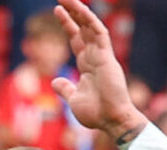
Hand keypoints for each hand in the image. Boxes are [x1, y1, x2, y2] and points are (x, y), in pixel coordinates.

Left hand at [51, 0, 144, 140]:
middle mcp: (95, 57)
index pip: (77, 39)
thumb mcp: (74, 99)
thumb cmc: (96, 114)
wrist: (111, 121)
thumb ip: (66, 88)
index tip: (58, 11)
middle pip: (83, 29)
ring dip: (80, 12)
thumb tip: (55, 81)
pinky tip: (81, 10)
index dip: (68, 25)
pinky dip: (90, 21)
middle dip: (73, 13)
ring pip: (91, 27)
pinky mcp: (107, 58)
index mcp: (88, 65)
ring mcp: (102, 56)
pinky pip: (99, 34)